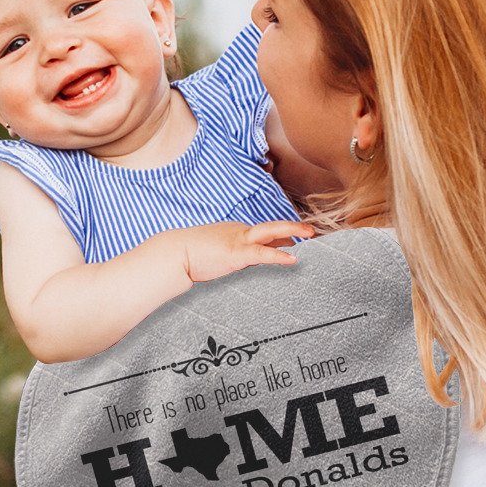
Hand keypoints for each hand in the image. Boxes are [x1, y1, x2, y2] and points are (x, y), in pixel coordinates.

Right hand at [181, 220, 313, 284]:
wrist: (174, 252)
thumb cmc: (189, 253)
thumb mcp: (214, 250)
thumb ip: (228, 254)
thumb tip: (234, 260)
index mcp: (235, 232)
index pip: (263, 233)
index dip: (282, 235)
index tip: (297, 237)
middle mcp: (240, 232)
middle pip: (272, 227)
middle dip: (293, 227)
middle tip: (311, 229)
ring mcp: (239, 240)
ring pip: (271, 232)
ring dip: (293, 231)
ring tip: (310, 234)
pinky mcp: (236, 253)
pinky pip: (262, 253)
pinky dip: (278, 255)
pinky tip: (292, 259)